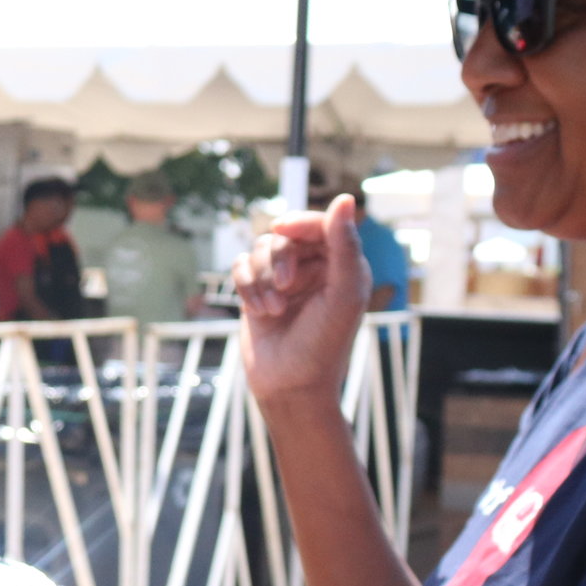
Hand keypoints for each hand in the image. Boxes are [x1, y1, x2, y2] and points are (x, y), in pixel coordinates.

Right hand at [232, 193, 370, 407]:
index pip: (320, 224)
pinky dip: (246, 286)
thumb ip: (345, 246)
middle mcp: (313, 269)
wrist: (291, 387)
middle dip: (279, 259)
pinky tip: (258, 310)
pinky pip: (240, 267)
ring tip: (273, 310)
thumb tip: (345, 198)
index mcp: (342, 265)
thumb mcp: (342, 294)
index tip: (284, 230)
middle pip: (285, 236)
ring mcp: (282, 281)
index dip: (301, 223)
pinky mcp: (256, 293)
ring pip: (259, 249)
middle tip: (285, 288)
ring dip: (261, 278)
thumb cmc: (324, 345)